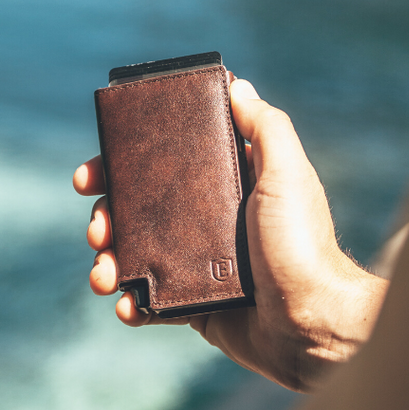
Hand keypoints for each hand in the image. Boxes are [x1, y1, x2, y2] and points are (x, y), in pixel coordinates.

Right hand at [74, 79, 386, 390]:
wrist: (313, 325)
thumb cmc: (303, 244)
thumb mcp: (288, 173)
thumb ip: (266, 126)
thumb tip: (237, 84)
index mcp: (225, 185)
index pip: (164, 164)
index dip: (124, 162)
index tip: (96, 169)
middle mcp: (208, 221)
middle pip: (138, 209)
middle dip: (106, 215)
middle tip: (97, 226)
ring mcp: (199, 264)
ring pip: (136, 255)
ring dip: (107, 261)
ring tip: (102, 274)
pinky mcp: (196, 305)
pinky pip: (151, 302)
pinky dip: (131, 303)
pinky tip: (125, 306)